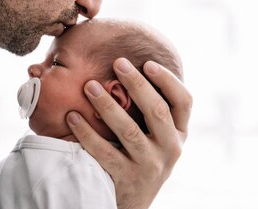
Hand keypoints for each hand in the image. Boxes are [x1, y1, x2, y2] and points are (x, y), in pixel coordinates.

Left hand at [66, 58, 191, 208]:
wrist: (133, 203)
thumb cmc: (142, 156)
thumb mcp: (158, 137)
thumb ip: (154, 109)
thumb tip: (132, 65)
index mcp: (179, 133)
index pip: (184, 101)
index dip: (168, 80)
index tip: (148, 63)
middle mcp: (170, 149)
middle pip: (157, 111)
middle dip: (137, 84)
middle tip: (118, 63)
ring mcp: (149, 166)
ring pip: (129, 131)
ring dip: (108, 106)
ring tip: (89, 86)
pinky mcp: (126, 179)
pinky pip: (104, 152)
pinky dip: (87, 133)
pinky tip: (73, 116)